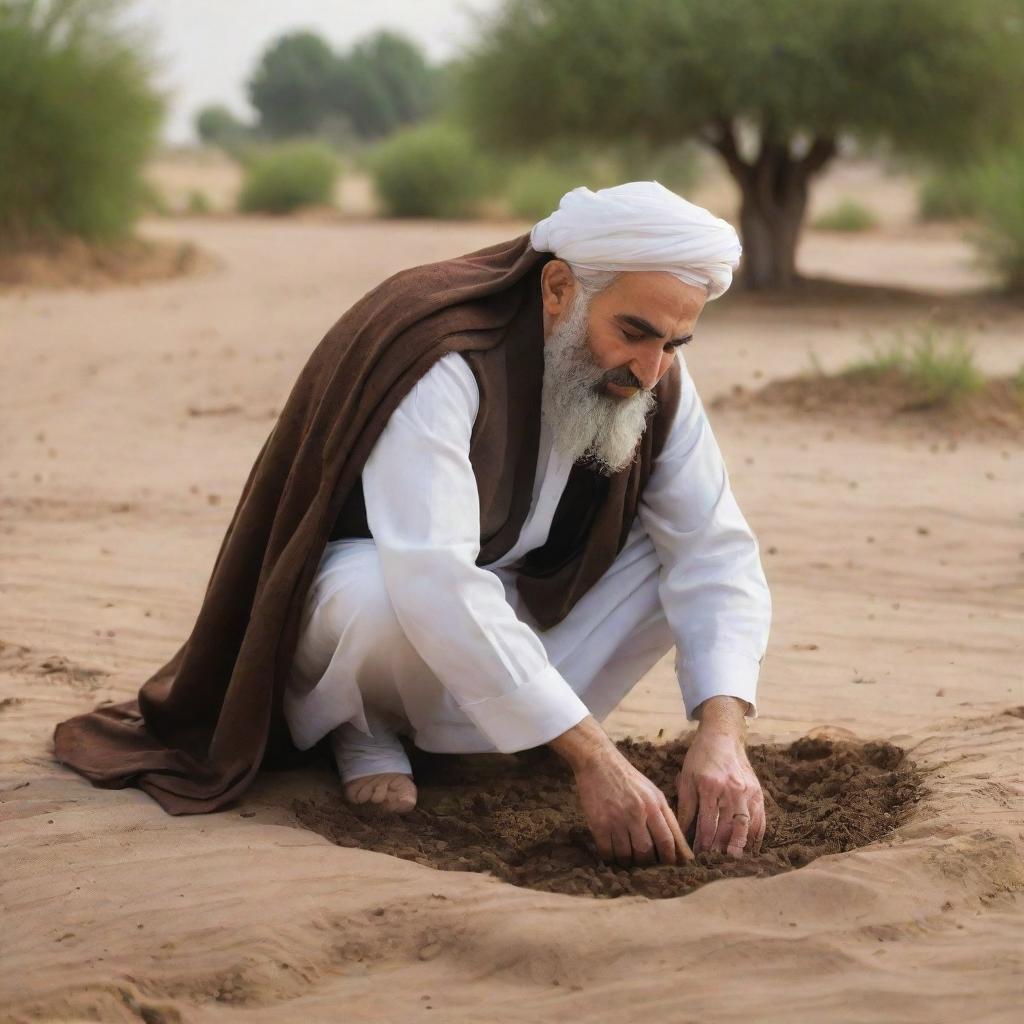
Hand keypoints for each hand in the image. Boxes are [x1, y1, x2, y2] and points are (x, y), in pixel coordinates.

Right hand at [574, 747, 693, 866]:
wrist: (599, 762)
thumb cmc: (629, 778)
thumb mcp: (653, 792)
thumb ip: (666, 817)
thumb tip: (678, 846)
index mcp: (655, 805)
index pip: (668, 840)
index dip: (671, 859)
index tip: (673, 869)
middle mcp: (638, 813)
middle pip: (647, 852)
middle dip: (648, 863)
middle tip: (647, 866)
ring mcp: (617, 819)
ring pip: (627, 855)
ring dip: (629, 862)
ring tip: (629, 859)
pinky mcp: (599, 824)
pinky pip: (607, 852)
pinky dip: (611, 857)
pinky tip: (612, 854)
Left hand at [676, 700, 765, 857]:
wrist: (723, 737)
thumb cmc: (700, 758)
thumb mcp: (686, 777)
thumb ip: (686, 806)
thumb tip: (681, 833)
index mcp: (710, 786)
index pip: (706, 824)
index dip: (702, 844)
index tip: (696, 859)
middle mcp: (732, 790)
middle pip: (728, 829)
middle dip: (721, 851)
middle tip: (714, 866)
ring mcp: (748, 792)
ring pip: (746, 828)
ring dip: (740, 848)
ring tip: (731, 863)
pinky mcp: (758, 793)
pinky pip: (760, 821)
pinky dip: (755, 838)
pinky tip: (748, 849)